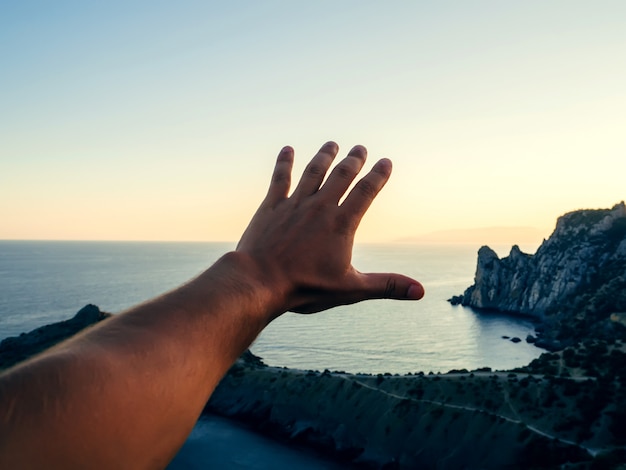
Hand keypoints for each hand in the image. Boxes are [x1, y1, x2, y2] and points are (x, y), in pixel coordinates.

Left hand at [237, 141, 423, 314]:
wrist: (261, 281)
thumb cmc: (306, 287)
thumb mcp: (351, 289)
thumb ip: (387, 285)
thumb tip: (420, 291)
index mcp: (341, 223)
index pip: (366, 192)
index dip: (378, 175)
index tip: (386, 161)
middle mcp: (320, 207)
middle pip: (341, 176)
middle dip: (353, 160)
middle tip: (360, 148)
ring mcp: (294, 204)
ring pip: (313, 172)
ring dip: (324, 156)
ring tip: (332, 145)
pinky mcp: (271, 206)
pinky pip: (280, 178)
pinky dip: (285, 163)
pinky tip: (288, 150)